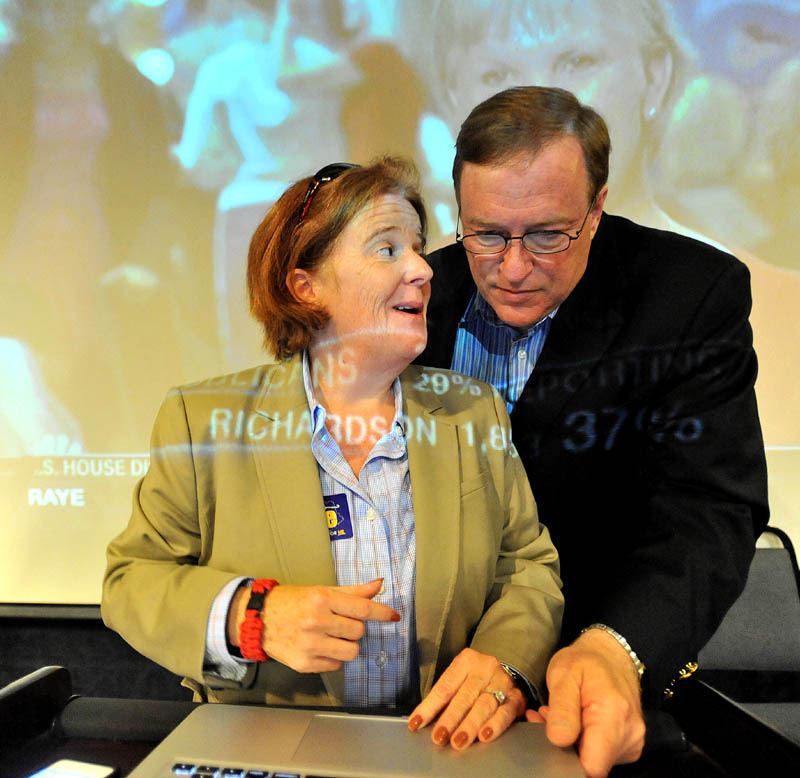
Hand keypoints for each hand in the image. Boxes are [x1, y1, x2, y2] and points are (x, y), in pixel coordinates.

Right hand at [230, 578, 398, 672]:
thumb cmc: (293, 602)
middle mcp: (316, 622)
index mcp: (322, 599)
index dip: (381, 613)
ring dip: (347, 645)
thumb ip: (353, 592)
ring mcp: (310, 645)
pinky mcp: (304, 664)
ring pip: (351, 652)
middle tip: (342, 623)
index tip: (394, 616)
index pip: (361, 608)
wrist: (259, 619)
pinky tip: (320, 647)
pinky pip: (335, 665)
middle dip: (355, 628)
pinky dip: (333, 657)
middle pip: (359, 632)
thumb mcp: (321, 590)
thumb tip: (379, 585)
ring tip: (332, 637)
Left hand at [407, 647, 524, 749]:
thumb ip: (444, 697)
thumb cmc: (476, 680)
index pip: (445, 686)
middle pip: (465, 696)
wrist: (507, 672)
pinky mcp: (517, 698)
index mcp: (466, 660)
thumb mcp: (459, 679)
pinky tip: (484, 736)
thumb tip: (421, 720)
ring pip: (484, 705)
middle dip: (450, 718)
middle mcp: (485, 668)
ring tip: (458, 741)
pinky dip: (495, 725)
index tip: (416, 723)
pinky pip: (505, 713)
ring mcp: (502, 682)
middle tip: (439, 736)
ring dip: (469, 725)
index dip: (430, 706)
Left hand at [525, 629, 645, 777]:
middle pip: (591, 764)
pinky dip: (581, 742)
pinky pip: (601, 754)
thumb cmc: (586, 661)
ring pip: (594, 760)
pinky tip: (571, 722)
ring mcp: (632, 742)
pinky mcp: (628, 745)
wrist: (612, 654)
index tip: (549, 736)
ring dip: (570, 744)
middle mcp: (629, 734)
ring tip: (556, 715)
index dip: (565, 760)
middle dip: (563, 747)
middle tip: (545, 718)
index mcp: (614, 716)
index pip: (592, 767)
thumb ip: (562, 708)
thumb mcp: (564, 674)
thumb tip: (558, 740)